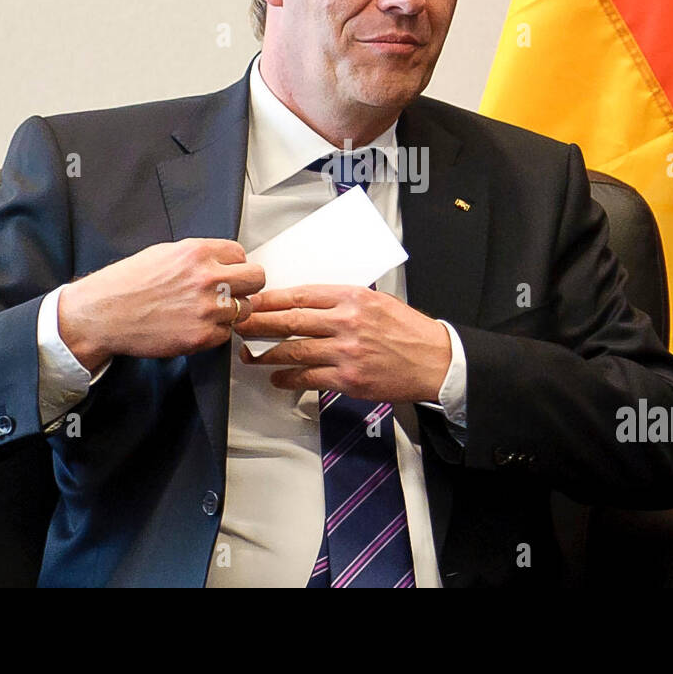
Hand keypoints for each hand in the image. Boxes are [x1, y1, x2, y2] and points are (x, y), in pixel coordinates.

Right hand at [58, 238, 264, 369]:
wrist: (103, 315)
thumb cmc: (126, 284)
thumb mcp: (164, 253)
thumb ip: (198, 256)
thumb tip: (221, 261)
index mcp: (197, 253)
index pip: (241, 254)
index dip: (234, 265)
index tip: (227, 273)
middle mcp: (207, 278)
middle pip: (257, 278)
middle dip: (246, 286)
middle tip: (232, 292)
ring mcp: (207, 309)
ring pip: (245, 309)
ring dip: (230, 312)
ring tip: (205, 312)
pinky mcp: (202, 336)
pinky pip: (226, 334)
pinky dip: (214, 333)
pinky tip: (194, 327)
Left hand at [233, 284, 451, 403]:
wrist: (434, 361)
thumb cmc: (409, 332)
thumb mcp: (377, 302)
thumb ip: (343, 301)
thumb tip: (308, 303)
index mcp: (352, 297)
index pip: (301, 295)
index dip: (271, 299)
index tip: (253, 301)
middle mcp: (346, 322)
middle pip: (290, 320)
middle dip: (258, 323)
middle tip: (238, 324)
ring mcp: (346, 352)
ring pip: (294, 350)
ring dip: (267, 353)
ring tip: (250, 355)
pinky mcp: (348, 378)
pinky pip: (308, 377)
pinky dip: (288, 378)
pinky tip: (278, 378)